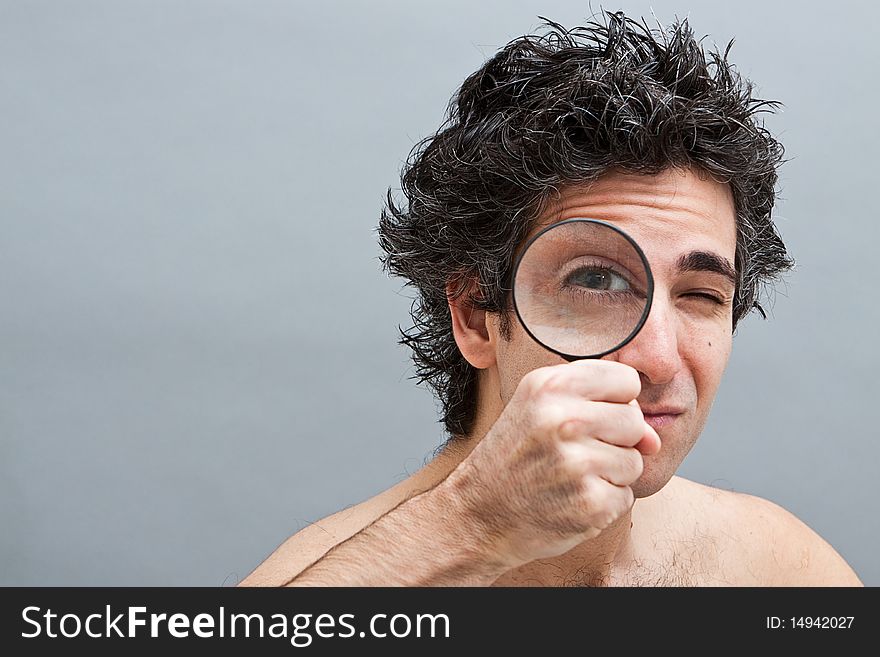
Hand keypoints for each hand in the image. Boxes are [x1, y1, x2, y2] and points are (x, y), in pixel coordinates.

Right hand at [442, 359, 659, 569]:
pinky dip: (604, 502)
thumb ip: (600, 406)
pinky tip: (571, 499)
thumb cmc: (515, 456)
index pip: (627, 380)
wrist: (479, 514)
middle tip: (573, 452)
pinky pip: (626, 495)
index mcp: (549, 386)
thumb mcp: (540, 408)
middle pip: (635, 421)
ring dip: (611, 473)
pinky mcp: (590, 504)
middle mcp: (563, 420)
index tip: (587, 417)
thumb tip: (653, 439)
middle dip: (614, 439)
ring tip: (569, 476)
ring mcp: (577, 464)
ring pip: (635, 461)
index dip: (614, 401)